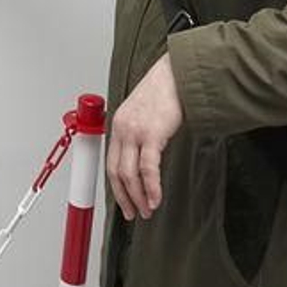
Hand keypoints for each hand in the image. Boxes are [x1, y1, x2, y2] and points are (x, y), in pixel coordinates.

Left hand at [107, 54, 182, 221]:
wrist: (176, 74)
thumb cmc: (164, 90)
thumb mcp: (142, 112)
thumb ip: (138, 133)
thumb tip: (142, 157)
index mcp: (118, 125)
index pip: (110, 163)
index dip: (116, 186)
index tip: (123, 201)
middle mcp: (122, 129)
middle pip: (116, 172)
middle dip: (125, 197)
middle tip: (134, 213)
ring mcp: (135, 132)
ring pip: (130, 174)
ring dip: (139, 197)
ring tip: (147, 210)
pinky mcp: (152, 134)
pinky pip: (148, 168)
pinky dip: (151, 187)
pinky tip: (156, 198)